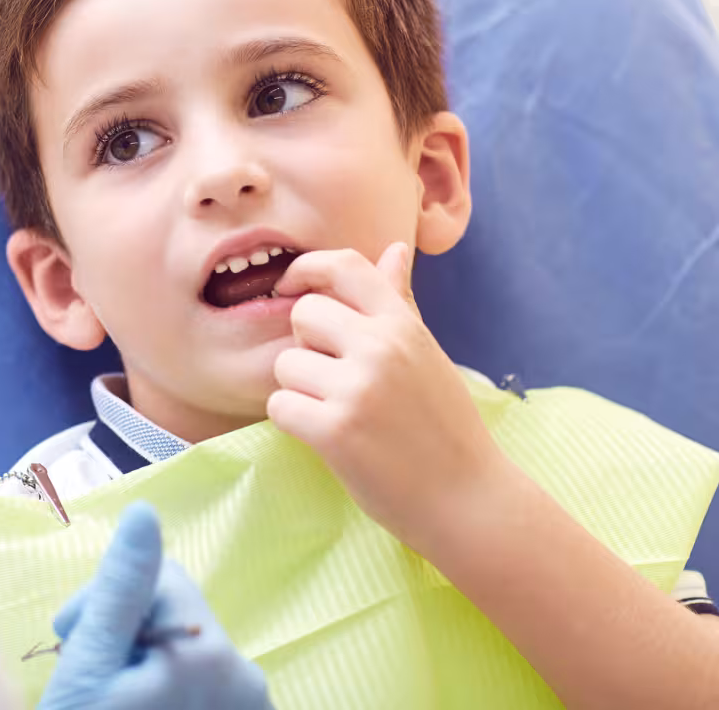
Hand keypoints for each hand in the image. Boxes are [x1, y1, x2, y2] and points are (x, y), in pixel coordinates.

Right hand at [40, 502, 270, 709]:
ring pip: (185, 651)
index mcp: (212, 653)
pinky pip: (201, 686)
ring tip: (110, 701)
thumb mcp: (89, 670)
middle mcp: (247, 679)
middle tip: (89, 681)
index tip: (75, 642)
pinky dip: (167, 695)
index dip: (107, 600)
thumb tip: (145, 512)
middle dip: (125, 636)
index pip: (157, 578)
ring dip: (142, 667)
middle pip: (175, 615)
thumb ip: (120, 590)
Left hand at [267, 244, 504, 557]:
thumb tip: (393, 249)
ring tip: (337, 411)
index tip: (291, 286)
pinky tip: (323, 434)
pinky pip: (279, 405)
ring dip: (299, 389)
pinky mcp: (335, 431)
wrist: (469, 500)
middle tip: (331, 377)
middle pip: (303, 314)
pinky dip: (293, 421)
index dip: (306, 268)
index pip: (344, 266)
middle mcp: (380, 346)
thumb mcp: (426, 352)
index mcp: (402, 324)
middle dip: (305, 345)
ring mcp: (357, 388)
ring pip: (285, 364)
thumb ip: (398, 301)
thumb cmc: (446, 426)